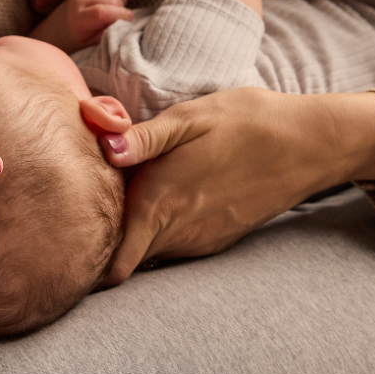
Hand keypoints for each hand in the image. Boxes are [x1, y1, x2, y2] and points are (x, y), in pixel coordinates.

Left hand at [63, 0, 135, 48]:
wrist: (70, 20)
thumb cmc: (86, 34)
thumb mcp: (94, 42)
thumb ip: (107, 35)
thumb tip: (123, 24)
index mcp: (78, 18)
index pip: (100, 12)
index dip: (119, 15)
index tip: (128, 20)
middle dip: (122, 7)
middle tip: (122, 16)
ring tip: (121, 6)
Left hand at [97, 88, 374, 284]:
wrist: (308, 144)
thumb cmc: (245, 121)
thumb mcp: (191, 117)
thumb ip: (143, 137)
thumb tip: (103, 147)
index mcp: (161, 200)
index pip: (110, 257)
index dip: (84, 252)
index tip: (66, 234)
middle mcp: (178, 232)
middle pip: (122, 256)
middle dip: (101, 242)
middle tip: (84, 208)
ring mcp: (200, 241)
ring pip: (147, 254)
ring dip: (131, 236)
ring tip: (120, 199)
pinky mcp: (218, 241)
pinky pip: (173, 249)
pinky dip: (158, 235)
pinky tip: (161, 200)